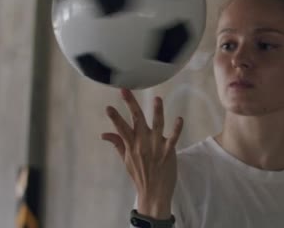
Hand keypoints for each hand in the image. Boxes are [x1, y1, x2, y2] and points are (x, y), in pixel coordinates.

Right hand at [101, 88, 183, 218]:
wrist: (154, 193)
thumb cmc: (140, 175)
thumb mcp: (126, 160)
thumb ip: (118, 144)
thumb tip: (104, 134)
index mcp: (132, 145)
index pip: (121, 128)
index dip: (115, 117)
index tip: (108, 107)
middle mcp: (143, 144)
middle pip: (137, 120)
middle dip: (131, 104)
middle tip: (125, 90)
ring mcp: (156, 147)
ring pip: (157, 125)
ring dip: (157, 112)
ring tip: (157, 99)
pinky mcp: (168, 152)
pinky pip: (174, 138)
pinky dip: (177, 129)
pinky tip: (179, 118)